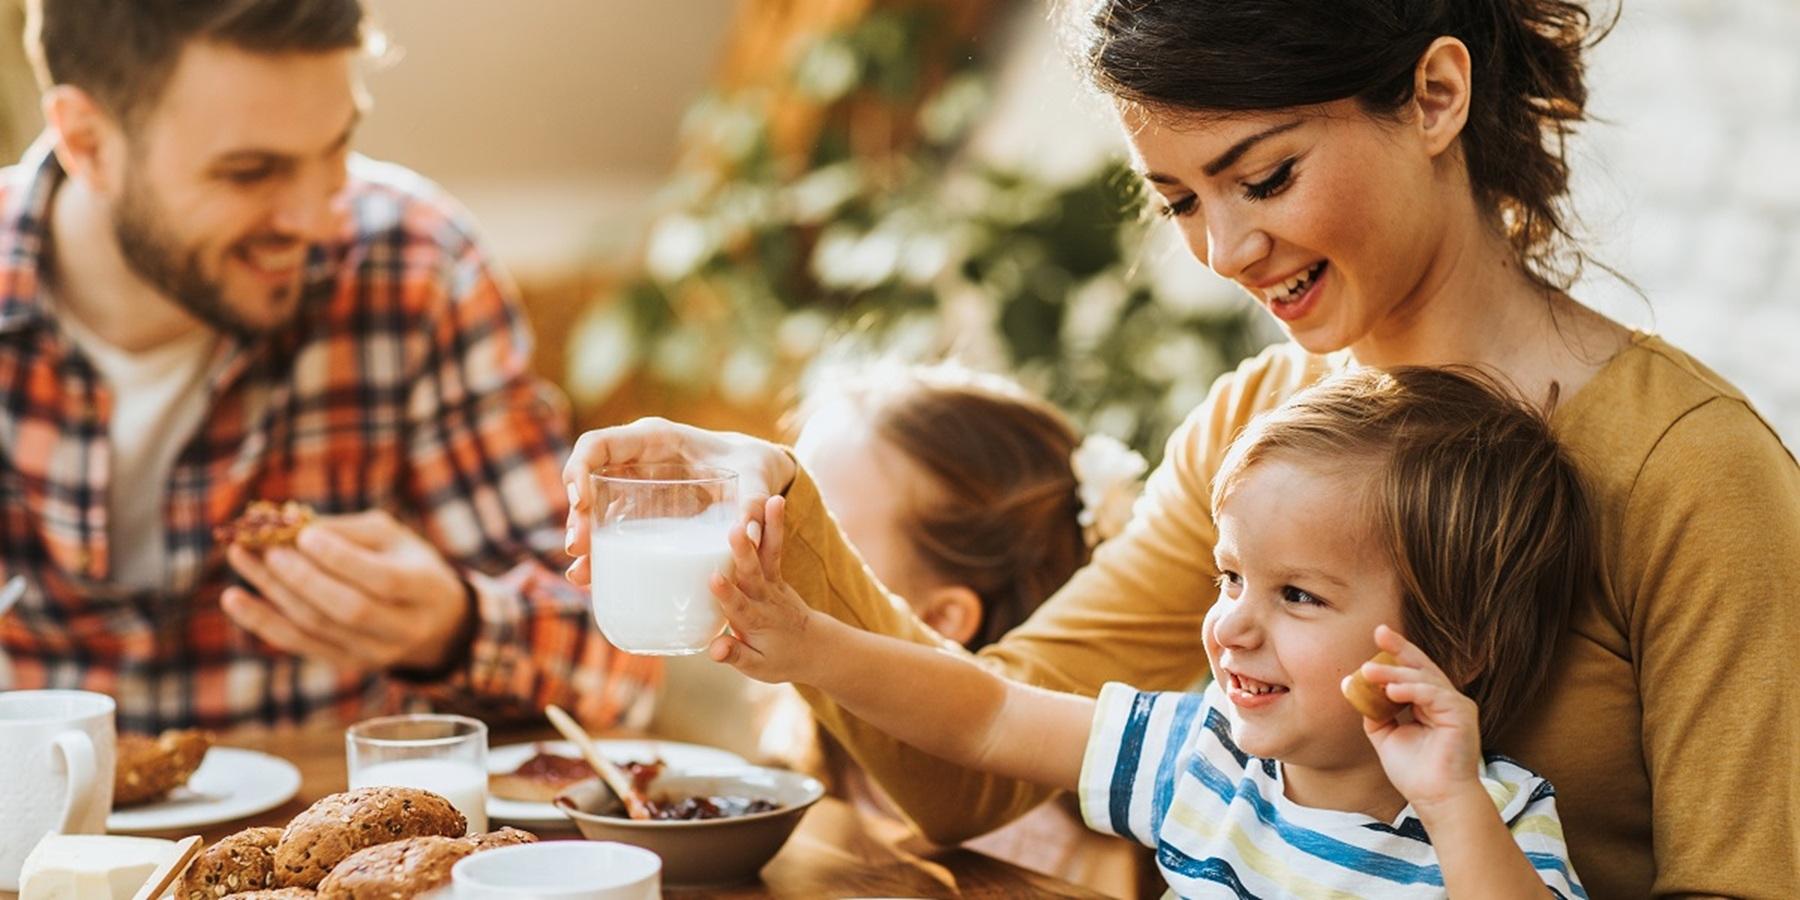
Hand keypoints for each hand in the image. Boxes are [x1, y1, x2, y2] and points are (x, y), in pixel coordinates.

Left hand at [222, 510, 471, 672]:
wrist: (433, 622)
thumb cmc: (405, 563)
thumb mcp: (392, 537)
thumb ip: (347, 531)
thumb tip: (290, 527)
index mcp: (425, 589)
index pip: (384, 580)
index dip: (342, 559)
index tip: (304, 535)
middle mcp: (403, 628)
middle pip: (350, 610)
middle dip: (303, 579)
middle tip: (267, 551)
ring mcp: (373, 653)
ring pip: (318, 627)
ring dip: (273, 593)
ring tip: (241, 558)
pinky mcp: (345, 663)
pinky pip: (299, 644)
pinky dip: (262, 622)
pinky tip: (233, 599)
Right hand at [562, 417, 795, 586]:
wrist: (757, 476)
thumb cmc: (753, 466)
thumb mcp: (756, 479)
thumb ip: (754, 501)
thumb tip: (749, 535)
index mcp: (656, 439)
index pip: (599, 443)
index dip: (579, 468)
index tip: (581, 503)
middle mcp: (638, 459)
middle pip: (588, 480)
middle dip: (577, 515)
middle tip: (579, 548)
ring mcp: (636, 485)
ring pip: (594, 508)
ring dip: (584, 539)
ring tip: (581, 573)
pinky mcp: (641, 511)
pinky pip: (611, 527)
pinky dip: (601, 552)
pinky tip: (592, 578)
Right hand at [705, 496, 825, 684]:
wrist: (815, 647)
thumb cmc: (779, 659)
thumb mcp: (756, 667)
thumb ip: (735, 656)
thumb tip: (715, 649)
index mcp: (754, 622)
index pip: (738, 607)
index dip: (725, 593)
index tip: (713, 577)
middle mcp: (765, 598)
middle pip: (752, 573)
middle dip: (743, 552)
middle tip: (736, 530)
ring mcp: (773, 583)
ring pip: (768, 553)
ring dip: (769, 527)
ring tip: (771, 501)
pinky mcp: (776, 572)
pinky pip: (774, 546)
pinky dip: (774, 525)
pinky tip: (775, 500)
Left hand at [1352, 625, 1484, 813]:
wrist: (1434, 798)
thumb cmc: (1415, 772)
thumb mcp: (1385, 736)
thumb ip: (1374, 712)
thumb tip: (1353, 687)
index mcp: (1427, 703)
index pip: (1411, 671)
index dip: (1396, 653)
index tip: (1378, 635)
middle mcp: (1444, 699)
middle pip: (1420, 666)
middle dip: (1399, 648)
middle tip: (1380, 633)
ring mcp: (1455, 705)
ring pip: (1423, 678)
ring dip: (1394, 673)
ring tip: (1369, 672)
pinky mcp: (1462, 714)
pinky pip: (1434, 694)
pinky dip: (1412, 690)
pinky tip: (1392, 692)